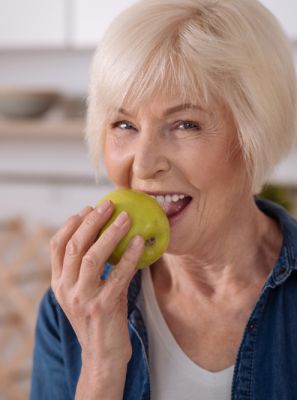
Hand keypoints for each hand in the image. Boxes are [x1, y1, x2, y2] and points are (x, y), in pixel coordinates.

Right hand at [50, 200, 143, 372]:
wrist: (102, 354)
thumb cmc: (97, 317)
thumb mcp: (82, 292)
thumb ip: (84, 269)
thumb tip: (102, 234)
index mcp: (58, 283)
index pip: (57, 245)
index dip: (71, 223)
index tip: (87, 208)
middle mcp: (66, 289)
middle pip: (75, 246)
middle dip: (91, 221)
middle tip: (108, 205)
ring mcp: (84, 298)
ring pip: (93, 256)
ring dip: (110, 233)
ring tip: (125, 218)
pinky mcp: (104, 306)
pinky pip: (119, 274)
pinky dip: (130, 255)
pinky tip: (139, 241)